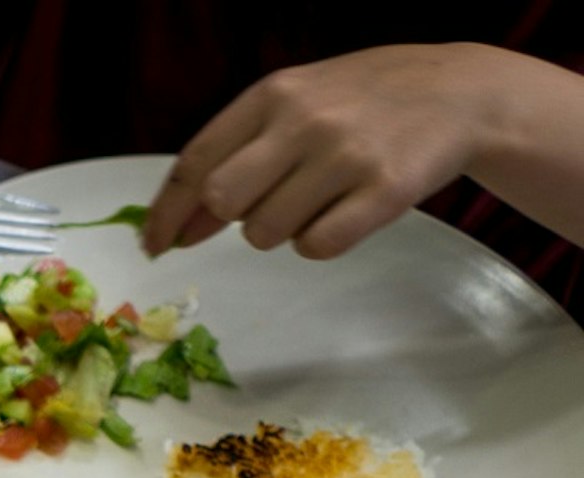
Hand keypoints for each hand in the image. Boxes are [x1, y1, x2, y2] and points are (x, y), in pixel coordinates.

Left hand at [140, 45, 505, 260]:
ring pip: (265, 233)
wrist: (461, 92)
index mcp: (273, 93)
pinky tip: (346, 212)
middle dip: (231, 218)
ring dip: (281, 230)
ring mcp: (345, 154)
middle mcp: (305, 120)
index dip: (165, 213)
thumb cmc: (363, 103)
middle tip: (268, 204)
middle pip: (222, 201)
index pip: (194, 162)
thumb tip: (177, 229)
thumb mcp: (296, 104)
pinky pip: (315, 248)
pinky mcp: (384, 190)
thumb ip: (237, 154)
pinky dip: (320, 243)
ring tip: (321, 196)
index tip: (153, 246)